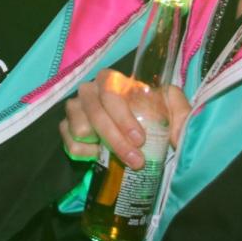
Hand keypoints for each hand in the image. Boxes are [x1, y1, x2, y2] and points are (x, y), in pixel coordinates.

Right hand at [60, 69, 190, 168]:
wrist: (140, 141)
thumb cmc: (155, 122)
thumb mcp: (172, 112)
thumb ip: (176, 103)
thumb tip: (170, 96)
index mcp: (112, 80)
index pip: (111, 90)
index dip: (123, 116)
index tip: (140, 139)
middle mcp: (89, 90)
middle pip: (95, 112)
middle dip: (116, 139)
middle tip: (136, 160)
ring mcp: (75, 109)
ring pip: (79, 128)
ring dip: (102, 146)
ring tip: (119, 156)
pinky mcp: (65, 129)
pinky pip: (70, 144)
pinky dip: (86, 153)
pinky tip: (101, 154)